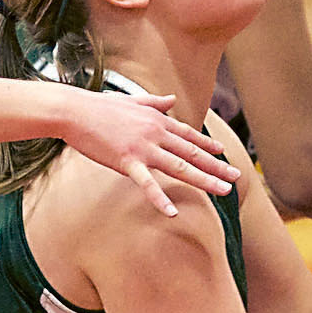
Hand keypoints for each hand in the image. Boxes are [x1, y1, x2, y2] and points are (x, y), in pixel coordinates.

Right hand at [61, 90, 240, 217]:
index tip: (223, 153)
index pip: (189, 134)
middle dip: (216, 166)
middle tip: (236, 177)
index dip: (208, 145)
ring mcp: (143, 148)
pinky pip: (147, 184)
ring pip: (180, 167)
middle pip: (192, 153)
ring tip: (223, 191)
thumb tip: (171, 99)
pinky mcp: (127, 161)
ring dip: (204, 180)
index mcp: (157, 120)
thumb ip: (155, 102)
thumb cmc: (99, 106)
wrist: (74, 110)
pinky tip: (173, 213)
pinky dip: (160, 199)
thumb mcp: (132, 100)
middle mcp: (156, 133)